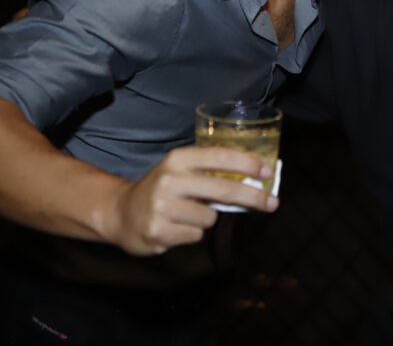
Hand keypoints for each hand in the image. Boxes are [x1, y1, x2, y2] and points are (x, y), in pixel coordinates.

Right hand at [106, 146, 277, 255]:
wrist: (120, 213)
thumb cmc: (162, 190)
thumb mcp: (181, 172)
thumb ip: (210, 173)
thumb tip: (253, 180)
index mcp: (178, 159)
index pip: (220, 157)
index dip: (247, 163)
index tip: (268, 171)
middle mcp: (170, 179)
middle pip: (223, 188)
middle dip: (253, 197)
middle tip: (272, 203)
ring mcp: (163, 206)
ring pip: (210, 217)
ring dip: (206, 219)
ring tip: (185, 214)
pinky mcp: (159, 230)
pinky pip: (196, 235)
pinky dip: (191, 233)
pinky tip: (174, 227)